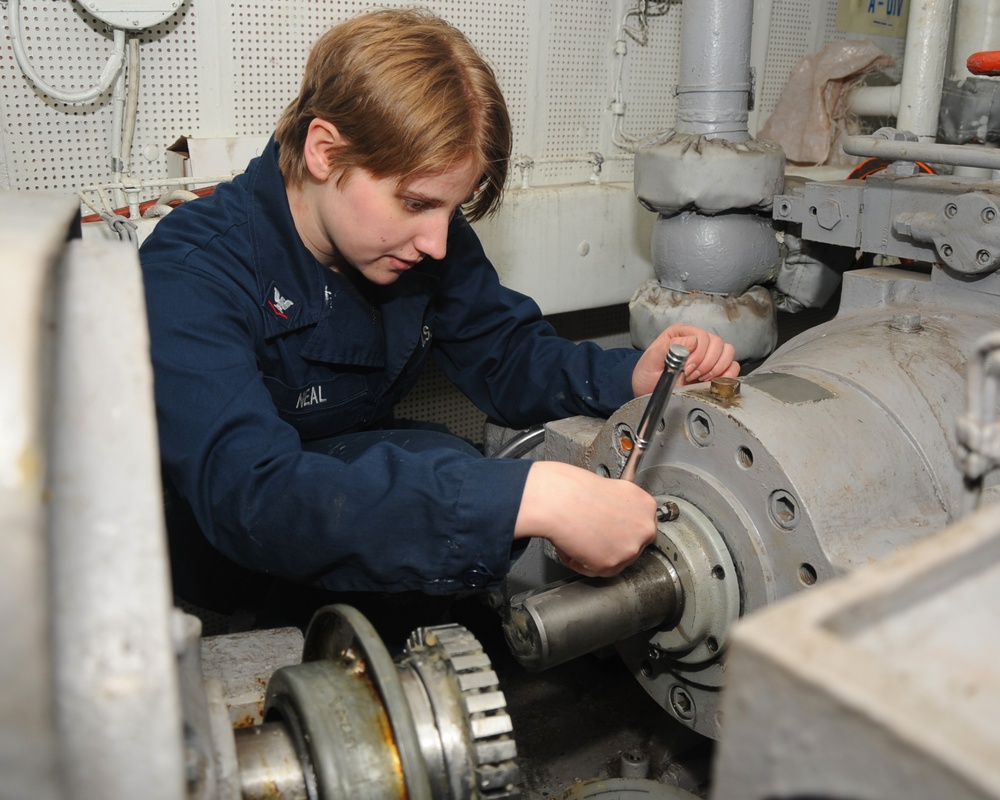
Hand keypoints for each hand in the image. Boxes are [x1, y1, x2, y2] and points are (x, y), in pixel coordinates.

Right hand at [513, 461, 656, 576]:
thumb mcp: (612, 489)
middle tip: (592, 536)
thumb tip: (619, 519)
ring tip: (579, 538)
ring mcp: (630, 548)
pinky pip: (595, 571)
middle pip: (631, 546)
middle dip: (611, 544)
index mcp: (646, 505)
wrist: (559, 499)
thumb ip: (623, 507)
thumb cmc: (575, 489)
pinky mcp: (611, 564)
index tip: (612, 530)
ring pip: (615, 561)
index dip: (623, 529)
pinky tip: (572, 546)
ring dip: (596, 554)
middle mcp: (644, 528)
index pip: (641, 526)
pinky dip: (581, 563)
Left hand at [632, 324, 738, 396]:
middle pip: (718, 343)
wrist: (648, 391)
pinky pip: (733, 367)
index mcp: (681, 334)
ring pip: (728, 352)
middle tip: (691, 375)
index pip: (702, 335)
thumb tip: (692, 340)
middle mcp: (697, 341)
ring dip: (716, 368)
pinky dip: (726, 375)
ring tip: (699, 379)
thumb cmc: (647, 374)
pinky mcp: (716, 369)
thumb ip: (669, 347)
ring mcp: (708, 354)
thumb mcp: (651, 360)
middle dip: (706, 363)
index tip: (686, 368)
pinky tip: (709, 382)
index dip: (697, 353)